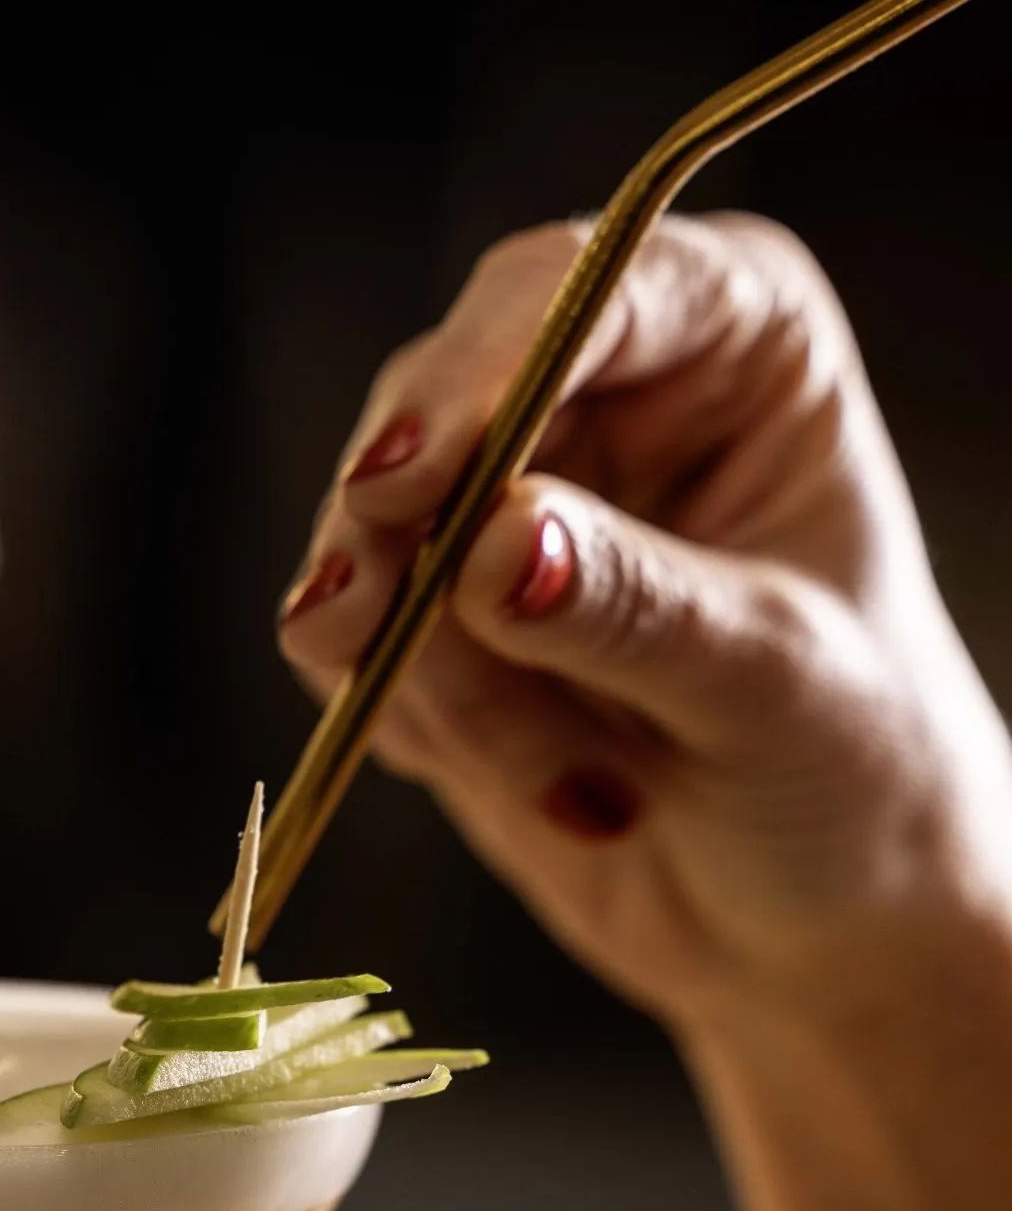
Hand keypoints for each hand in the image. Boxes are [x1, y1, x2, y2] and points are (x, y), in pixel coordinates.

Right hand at [280, 213, 1011, 1035]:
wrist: (816, 919)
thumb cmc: (857, 771)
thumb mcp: (773, 684)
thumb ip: (635, 608)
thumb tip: (493, 547)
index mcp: (733, 337)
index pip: (581, 291)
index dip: (483, 370)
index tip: (413, 475)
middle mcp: (605, 395)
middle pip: (435, 402)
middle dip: (408, 540)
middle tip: (362, 631)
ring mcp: (505, 511)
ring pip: (375, 539)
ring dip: (431, 677)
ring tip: (567, 780)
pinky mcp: (435, 627)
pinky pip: (352, 647)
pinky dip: (409, 723)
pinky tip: (532, 781)